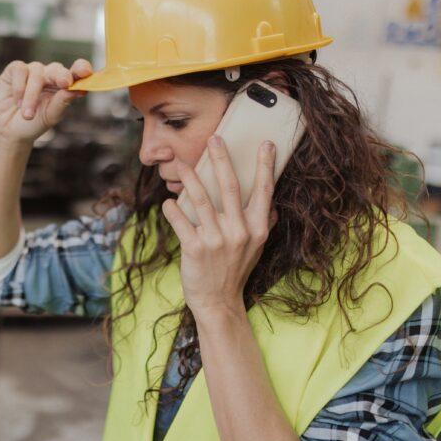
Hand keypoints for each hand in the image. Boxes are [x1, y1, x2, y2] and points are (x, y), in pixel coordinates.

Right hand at [0, 59, 92, 144]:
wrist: (10, 131)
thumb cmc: (33, 123)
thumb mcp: (51, 115)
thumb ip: (63, 101)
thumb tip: (77, 89)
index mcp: (63, 86)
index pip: (76, 72)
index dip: (81, 69)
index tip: (86, 73)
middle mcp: (49, 75)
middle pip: (58, 69)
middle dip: (62, 76)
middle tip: (65, 84)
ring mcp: (32, 71)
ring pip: (37, 72)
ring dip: (32, 95)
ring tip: (27, 115)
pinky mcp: (14, 70)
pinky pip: (20, 69)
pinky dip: (19, 87)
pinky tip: (17, 101)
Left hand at [161, 135, 276, 321]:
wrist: (219, 301)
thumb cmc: (236, 270)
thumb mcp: (256, 248)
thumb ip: (264, 225)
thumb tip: (272, 204)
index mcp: (257, 229)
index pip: (263, 191)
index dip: (265, 167)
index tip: (266, 144)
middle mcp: (240, 232)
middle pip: (230, 187)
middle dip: (222, 159)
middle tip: (215, 138)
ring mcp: (217, 240)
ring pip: (201, 199)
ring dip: (190, 178)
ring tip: (180, 162)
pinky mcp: (195, 248)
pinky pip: (180, 221)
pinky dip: (172, 209)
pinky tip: (168, 201)